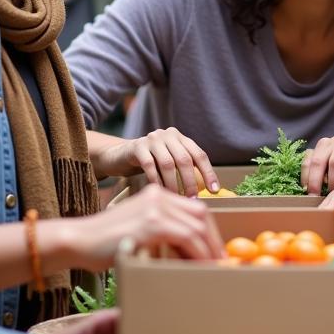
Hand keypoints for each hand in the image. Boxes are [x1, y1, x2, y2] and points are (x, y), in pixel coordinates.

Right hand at [70, 184, 224, 267]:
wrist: (78, 241)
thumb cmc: (105, 242)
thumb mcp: (139, 229)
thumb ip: (161, 232)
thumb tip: (189, 251)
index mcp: (156, 193)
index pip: (194, 208)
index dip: (208, 229)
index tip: (214, 248)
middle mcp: (158, 195)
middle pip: (200, 214)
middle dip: (213, 238)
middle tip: (219, 259)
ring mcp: (156, 207)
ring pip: (196, 227)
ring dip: (208, 249)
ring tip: (213, 266)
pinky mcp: (152, 223)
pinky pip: (187, 238)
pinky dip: (198, 253)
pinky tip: (200, 265)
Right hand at [97, 128, 218, 196]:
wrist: (120, 156)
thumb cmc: (150, 164)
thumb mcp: (169, 162)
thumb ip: (184, 170)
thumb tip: (205, 191)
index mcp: (180, 138)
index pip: (199, 154)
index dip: (208, 173)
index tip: (214, 191)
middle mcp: (168, 135)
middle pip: (184, 159)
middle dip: (190, 182)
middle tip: (192, 199)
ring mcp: (152, 138)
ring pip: (168, 163)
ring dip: (173, 184)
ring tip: (176, 198)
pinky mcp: (137, 146)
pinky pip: (150, 166)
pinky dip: (156, 181)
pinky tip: (160, 192)